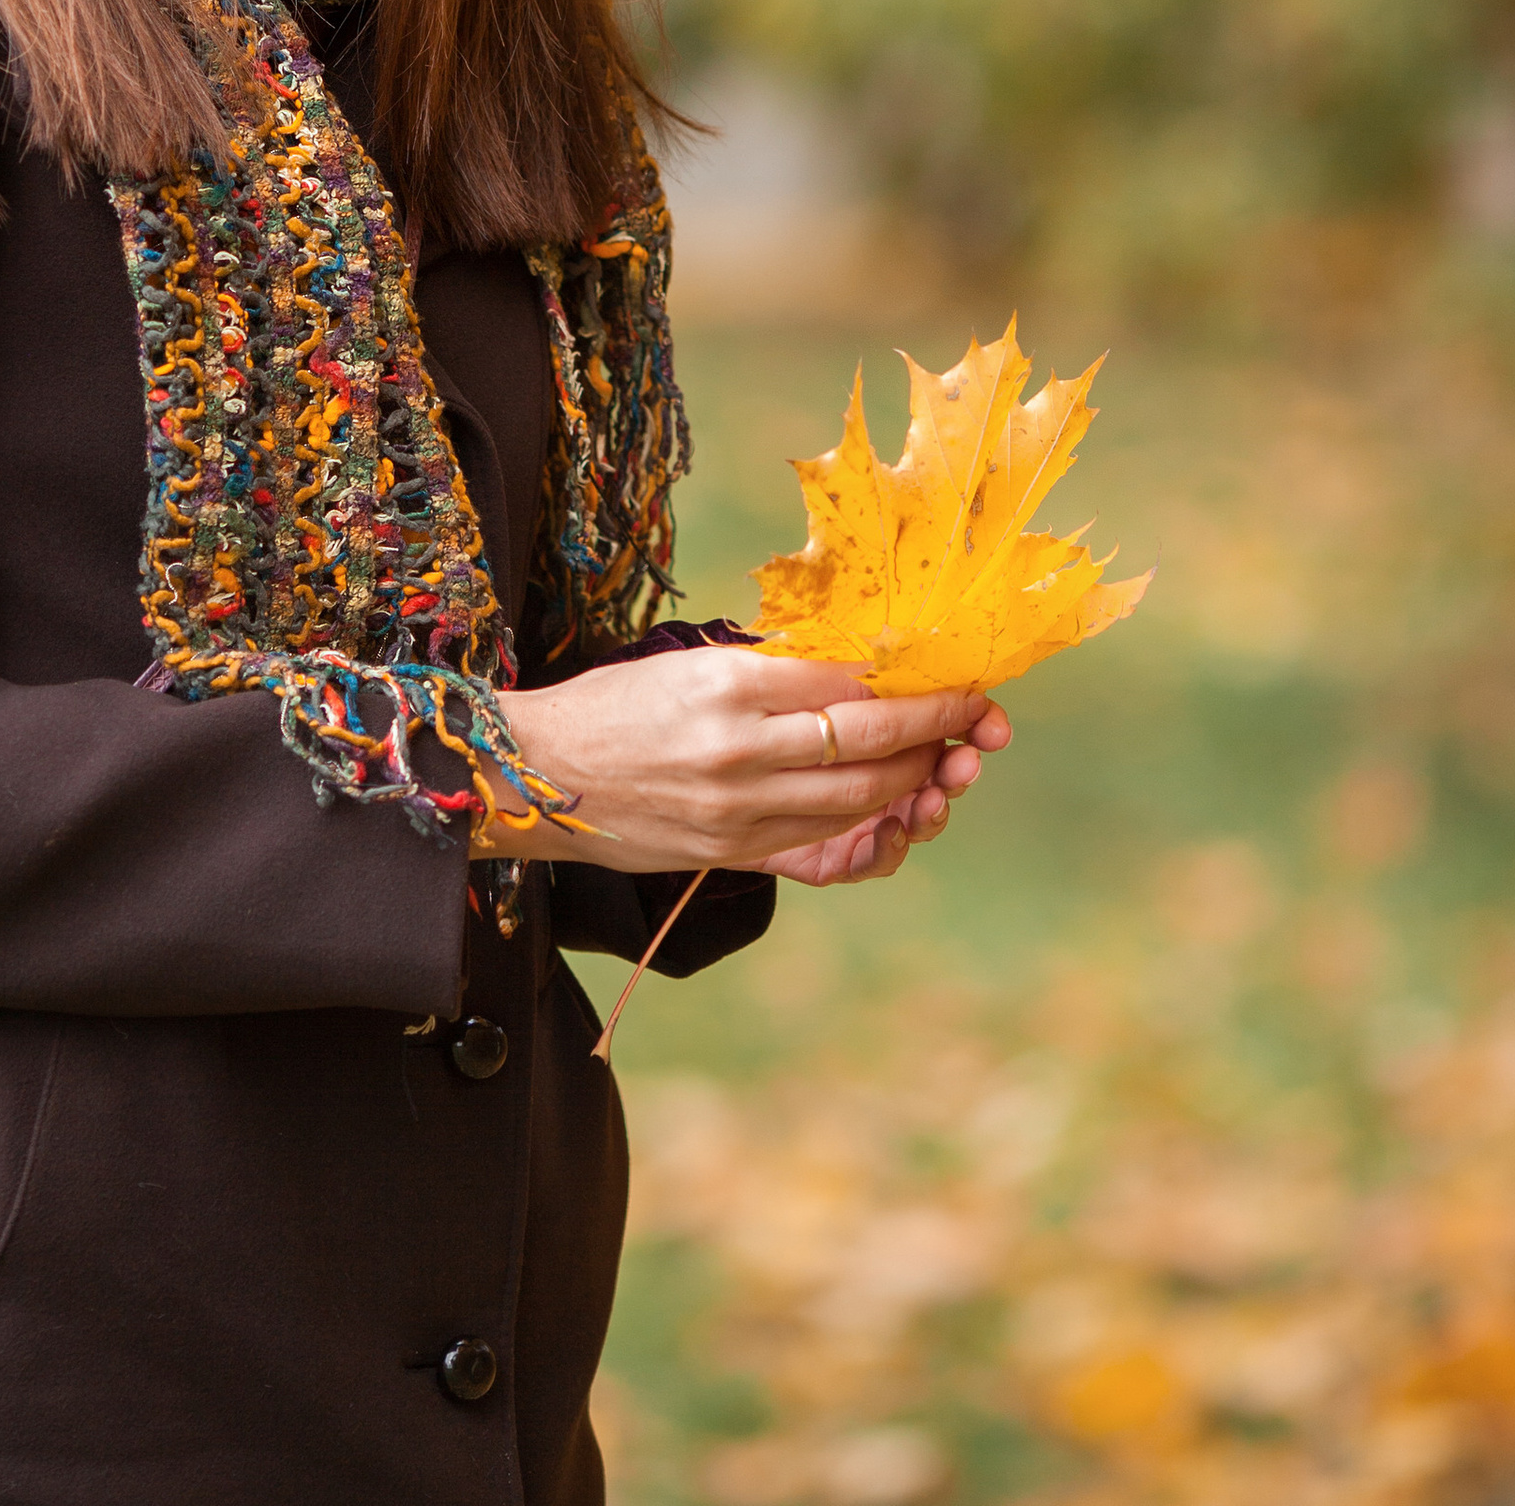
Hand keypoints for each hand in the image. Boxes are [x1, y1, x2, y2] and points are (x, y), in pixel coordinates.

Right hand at [480, 649, 1009, 874]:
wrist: (539, 777)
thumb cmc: (611, 705)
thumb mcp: (687, 664)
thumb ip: (768, 668)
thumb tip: (854, 661)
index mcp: (730, 685)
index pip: (849, 681)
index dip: (912, 679)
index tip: (951, 669)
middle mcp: (741, 749)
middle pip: (868, 741)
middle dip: (935, 727)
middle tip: (975, 713)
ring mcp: (739, 810)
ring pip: (858, 797)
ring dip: (915, 778)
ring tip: (942, 759)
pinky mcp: (732, 852)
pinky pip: (821, 837)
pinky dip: (867, 818)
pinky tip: (889, 801)